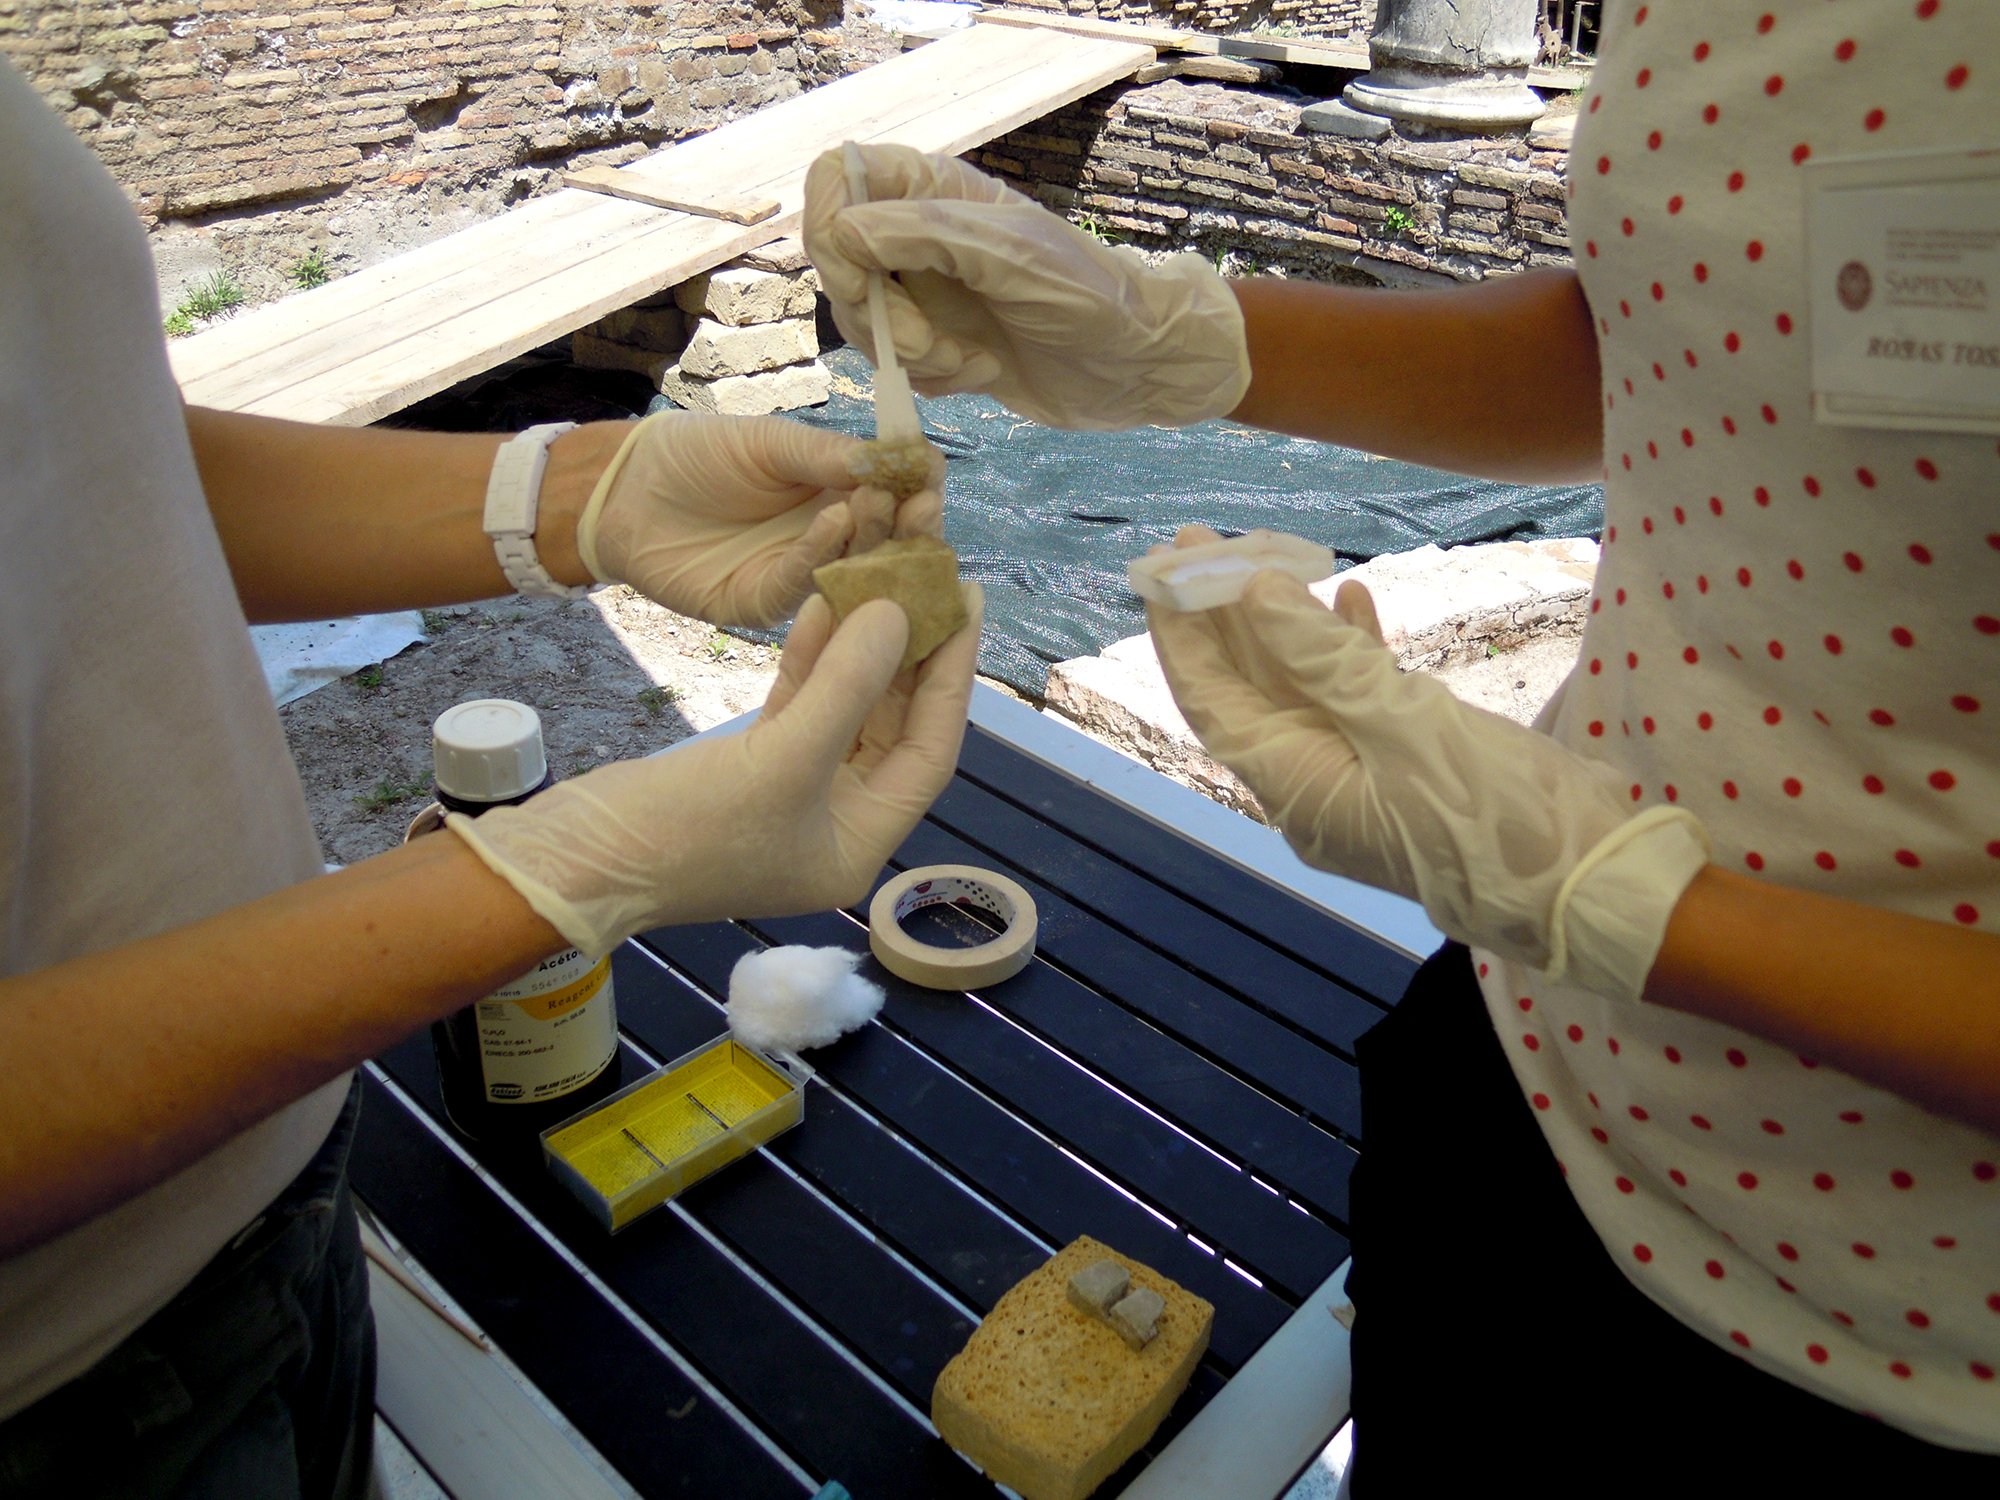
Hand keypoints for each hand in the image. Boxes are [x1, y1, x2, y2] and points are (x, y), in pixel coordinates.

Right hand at [446, 584, 983, 956]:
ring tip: (889, 574)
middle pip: (893, 725)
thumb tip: (900, 614)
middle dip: (913, 654)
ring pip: (846, 708)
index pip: (930, 750)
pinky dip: (812, 658)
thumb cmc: (687, 830)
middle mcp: (838, 822)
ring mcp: (794, 794)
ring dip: (863, 646)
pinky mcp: (751, 767)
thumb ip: (847, 685)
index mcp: (861, 844)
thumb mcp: (781, 758)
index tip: (967, 603)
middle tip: (936, 578)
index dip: (951, 676)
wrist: (573, 861)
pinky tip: (827, 600)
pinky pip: (801, 704)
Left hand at [574, 410, 944, 626]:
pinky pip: (803, 582)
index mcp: (837, 492)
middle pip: (886, 539)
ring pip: (853, 566)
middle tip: (923, 504)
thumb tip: (892, 458)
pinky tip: (834, 522)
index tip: (930, 475)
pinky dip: (822, 552)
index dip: (915, 485)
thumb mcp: (768, 441)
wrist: (623, 489)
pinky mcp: (764, 602)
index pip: (894, 494)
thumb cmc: (694, 454)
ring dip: (873, 537)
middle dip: (909, 520)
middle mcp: (829, 537)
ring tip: (884, 506)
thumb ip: (826, 455)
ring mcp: (799, 573)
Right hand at [802, 144, 1250, 431]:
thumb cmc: (1086, 297)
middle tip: (936, 343)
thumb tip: (843, 231)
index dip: (832, 232)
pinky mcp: (939, 341)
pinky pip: (896, 362)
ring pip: (864, 322)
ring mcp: (926, 289)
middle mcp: (919, 233)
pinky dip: (934, 377)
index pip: (836, 179)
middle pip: (840, 262)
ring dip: (912, 354)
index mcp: (931, 189)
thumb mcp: (1007, 256)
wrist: (1137, 365)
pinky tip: (983, 371)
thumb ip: (923, 234)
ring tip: (973, 360)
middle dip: (881, 316)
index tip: (866, 281)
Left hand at [1146, 529, 1710, 1001]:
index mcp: (1297, 790)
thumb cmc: (1498, 817)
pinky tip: (1351, 592)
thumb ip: (1323, 657)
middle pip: (1249, 692)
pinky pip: (1360, 702)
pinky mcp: (1410, 768)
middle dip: (1223, 618)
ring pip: (1304, 690)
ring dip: (1285, 625)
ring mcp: (1362, 779)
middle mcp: (1315, 788)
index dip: (1183, 635)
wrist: (1596, 889)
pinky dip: (1352, 650)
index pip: (1213, 703)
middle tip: (1202, 539)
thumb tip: (1253, 595)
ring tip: (1268, 552)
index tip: (1162, 568)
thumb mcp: (1407, 725)